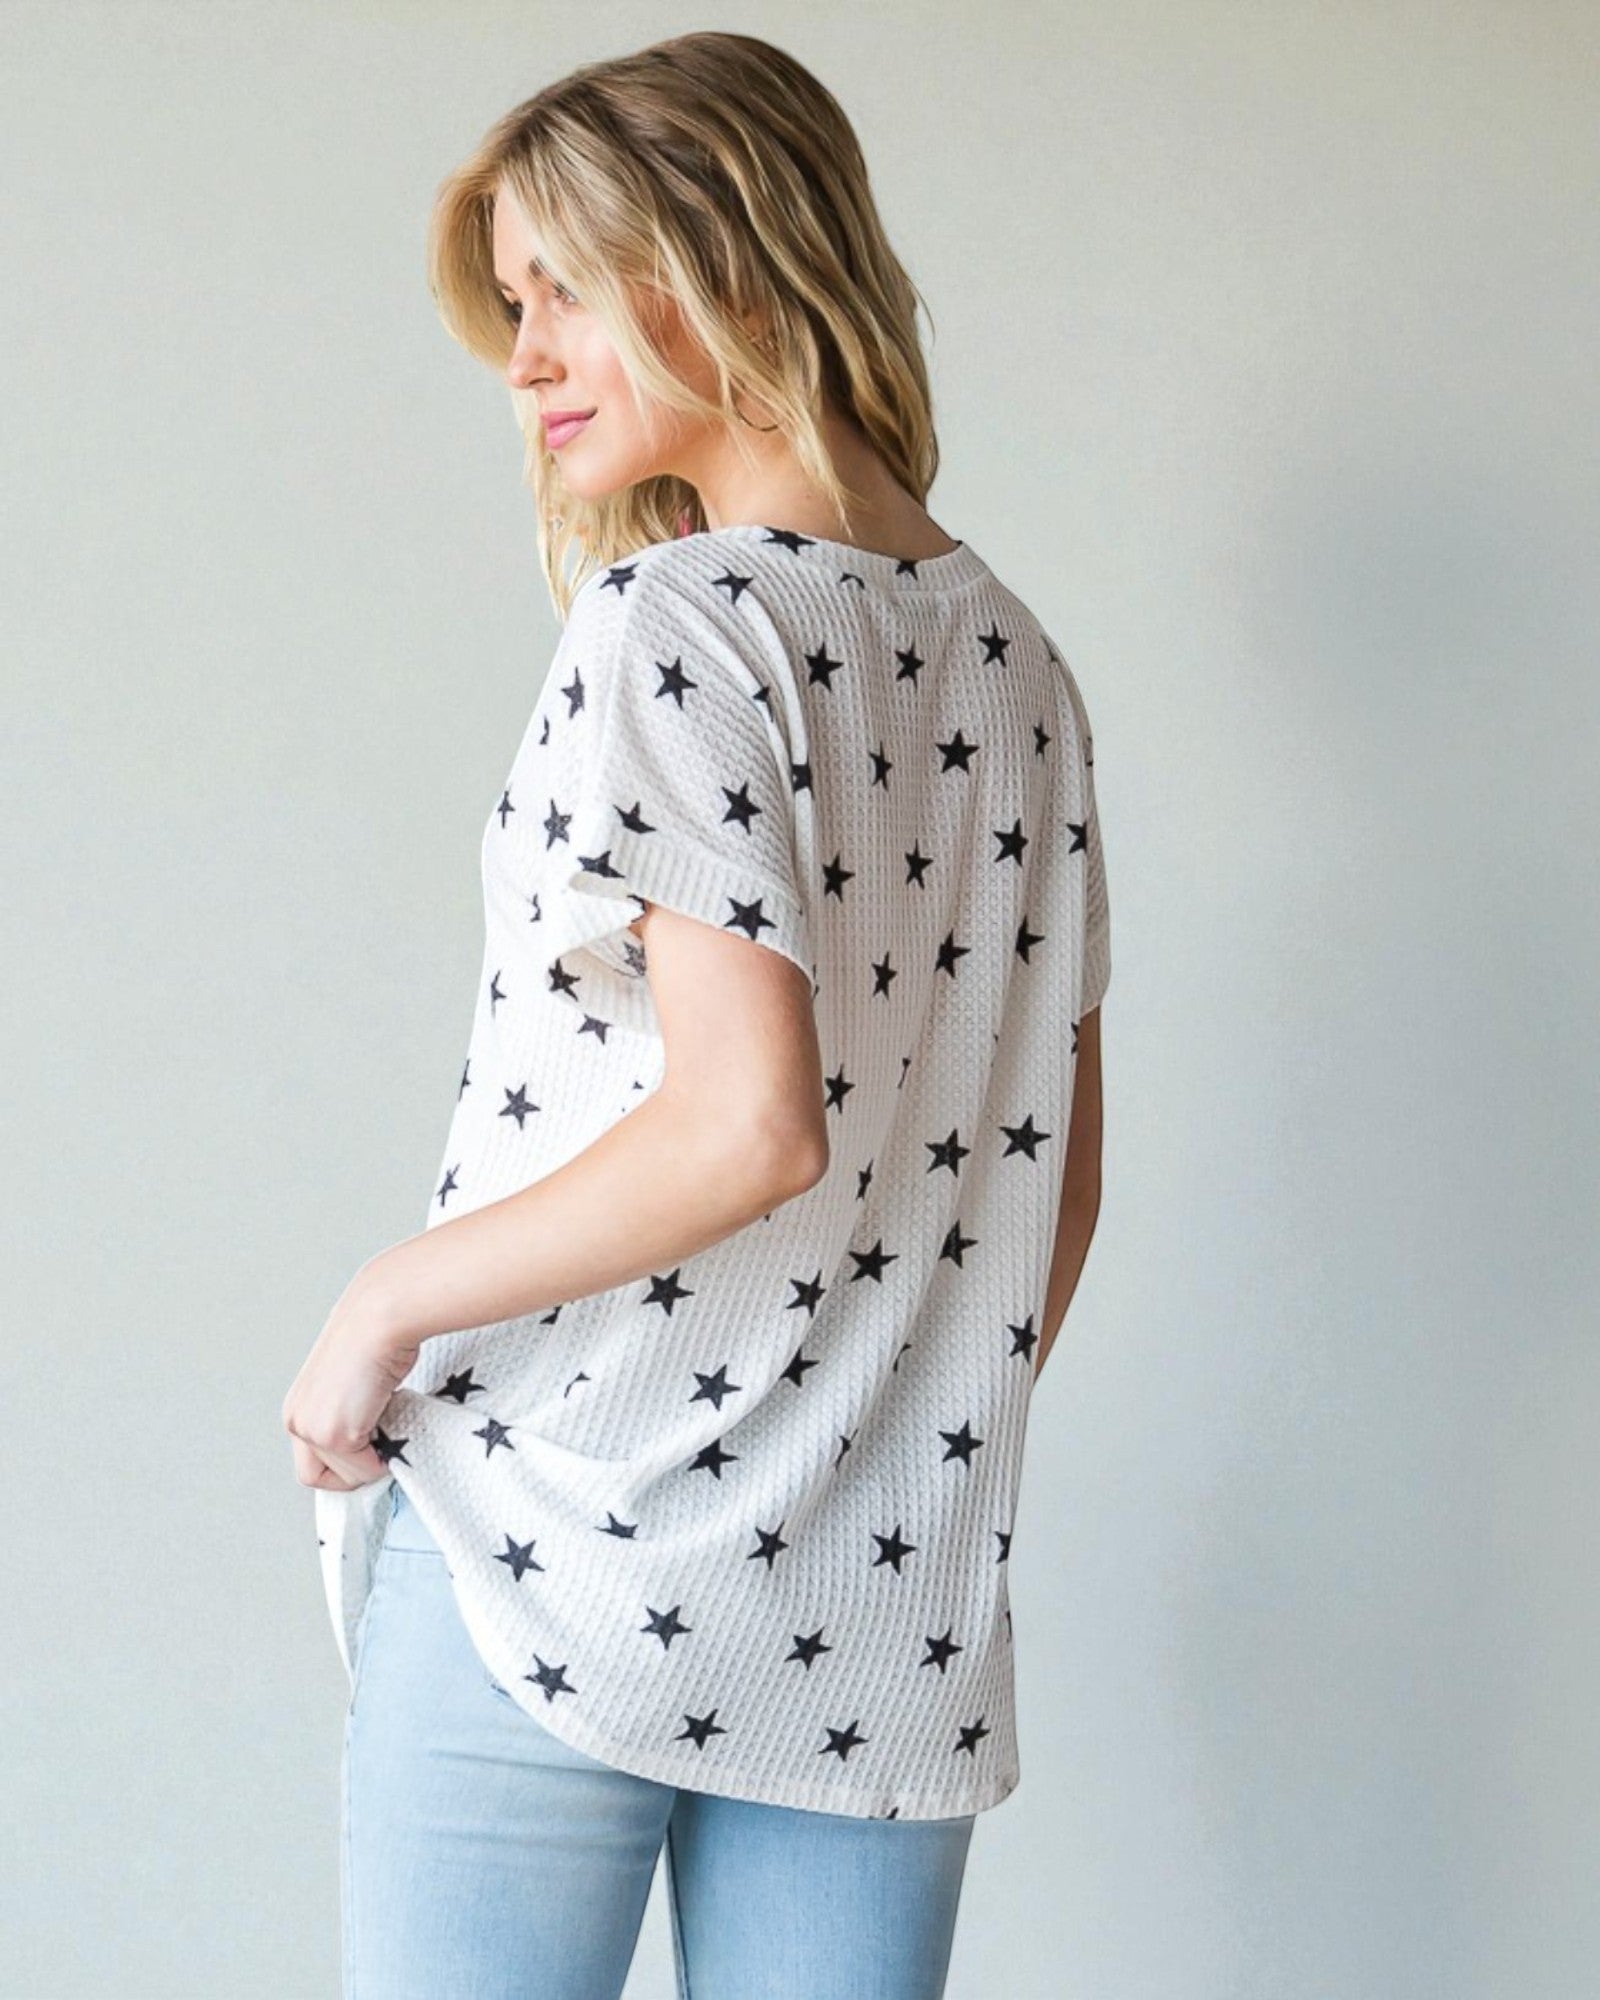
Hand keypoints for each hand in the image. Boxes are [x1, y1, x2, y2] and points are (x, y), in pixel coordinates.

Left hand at [282, 1278, 421, 1492]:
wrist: (380, 1318)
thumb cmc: (375, 1336)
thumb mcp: (350, 1381)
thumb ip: (348, 1412)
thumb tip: (370, 1436)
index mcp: (298, 1407)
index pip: (310, 1461)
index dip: (342, 1462)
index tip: (369, 1451)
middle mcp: (296, 1421)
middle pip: (318, 1476)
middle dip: (353, 1469)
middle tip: (380, 1446)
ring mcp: (313, 1431)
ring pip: (347, 1475)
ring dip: (374, 1458)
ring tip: (389, 1419)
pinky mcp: (336, 1436)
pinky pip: (367, 1468)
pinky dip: (386, 1454)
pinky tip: (392, 1418)